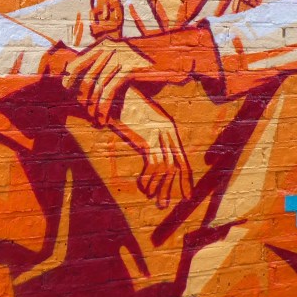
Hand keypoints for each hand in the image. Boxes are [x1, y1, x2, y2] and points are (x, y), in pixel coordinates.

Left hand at [62, 38, 150, 125]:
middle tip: (85, 112)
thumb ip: (106, 63)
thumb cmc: (146, 60)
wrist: (171, 54)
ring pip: (97, 86)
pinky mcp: (129, 68)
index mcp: (104, 44)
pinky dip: (104, 107)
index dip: (69, 78)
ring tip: (94, 118)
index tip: (67, 92)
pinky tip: (104, 117)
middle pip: (86, 77)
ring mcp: (119, 57)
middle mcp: (109, 49)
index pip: (78, 62)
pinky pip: (110, 91)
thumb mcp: (123, 56)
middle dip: (83, 98)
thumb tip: (87, 77)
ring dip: (94, 106)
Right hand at [112, 89, 193, 208]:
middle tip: (165, 205)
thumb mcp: (138, 121)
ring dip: (159, 188)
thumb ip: (146, 135)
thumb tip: (148, 155)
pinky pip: (154, 165)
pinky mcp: (147, 137)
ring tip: (155, 200)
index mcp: (168, 126)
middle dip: (173, 188)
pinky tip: (143, 186)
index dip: (185, 179)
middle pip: (177, 166)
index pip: (182, 158)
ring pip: (166, 169)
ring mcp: (158, 134)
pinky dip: (149, 179)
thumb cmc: (121, 106)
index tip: (186, 195)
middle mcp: (167, 130)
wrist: (111, 91)